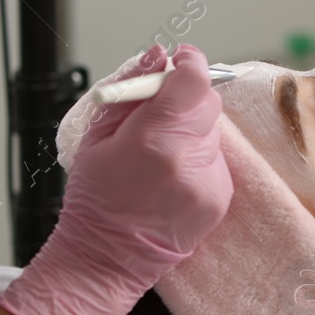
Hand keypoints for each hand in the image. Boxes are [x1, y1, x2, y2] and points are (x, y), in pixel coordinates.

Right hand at [0, 43, 232, 314]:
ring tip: (158, 158)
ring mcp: (208, 182)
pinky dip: (198, 160)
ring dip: (191, 133)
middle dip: (187, 100)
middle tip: (160, 114)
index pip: (193, 81)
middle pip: (207, 103)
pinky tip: (170, 179)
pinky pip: (216, 160)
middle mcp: (187, 160)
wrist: (105, 258)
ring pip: (212, 133)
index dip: (190, 62)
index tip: (182, 59)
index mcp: (153, 140)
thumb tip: (160, 55)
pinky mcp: (220, 199)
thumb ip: (132, 90)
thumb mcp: (97, 135)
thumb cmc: (94, 196)